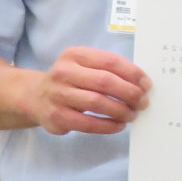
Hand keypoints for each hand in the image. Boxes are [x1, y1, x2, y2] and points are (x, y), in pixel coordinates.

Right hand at [25, 47, 150, 136]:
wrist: (34, 96)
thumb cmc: (70, 80)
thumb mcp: (84, 65)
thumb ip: (108, 70)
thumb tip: (141, 84)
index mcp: (75, 55)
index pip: (110, 61)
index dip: (133, 73)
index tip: (147, 84)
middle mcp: (63, 72)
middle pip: (105, 82)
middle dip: (129, 93)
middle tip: (143, 102)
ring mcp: (58, 95)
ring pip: (97, 103)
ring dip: (121, 110)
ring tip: (132, 114)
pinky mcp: (56, 117)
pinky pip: (88, 123)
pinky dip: (108, 125)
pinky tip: (119, 125)